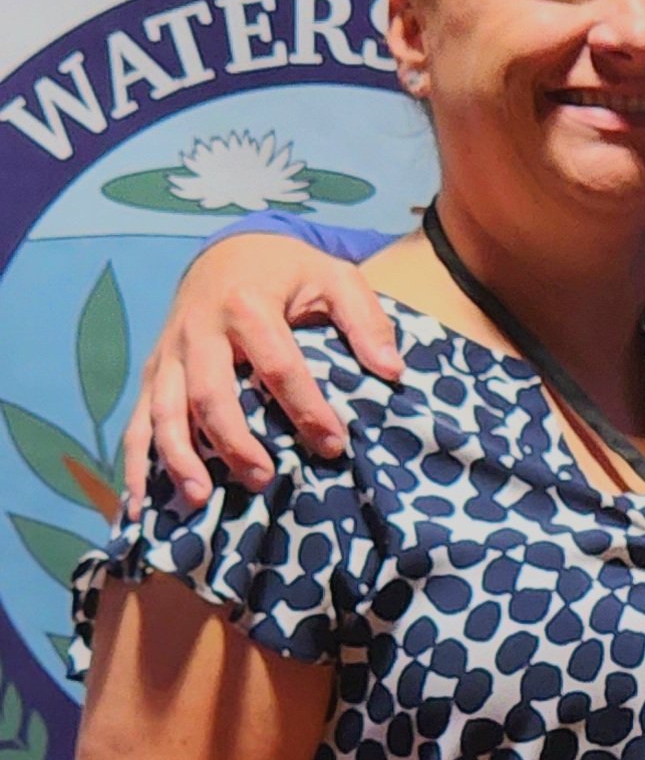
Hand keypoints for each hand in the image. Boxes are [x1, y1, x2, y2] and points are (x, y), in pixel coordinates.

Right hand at [123, 239, 400, 515]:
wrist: (226, 253)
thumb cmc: (288, 273)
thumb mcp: (333, 277)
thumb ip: (365, 319)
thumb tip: (391, 372)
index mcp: (246, 304)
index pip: (277, 365)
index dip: (305, 408)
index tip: (333, 445)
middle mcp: (199, 330)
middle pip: (210, 393)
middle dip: (234, 440)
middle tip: (264, 478)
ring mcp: (170, 354)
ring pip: (165, 411)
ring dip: (180, 457)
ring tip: (201, 498)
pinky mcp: (154, 373)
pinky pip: (138, 422)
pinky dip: (136, 465)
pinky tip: (140, 507)